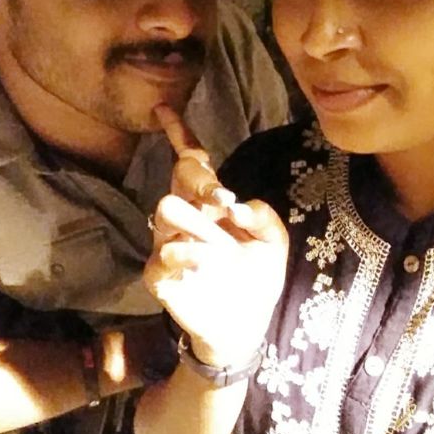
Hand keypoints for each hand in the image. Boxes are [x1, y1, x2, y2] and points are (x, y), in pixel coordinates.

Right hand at [145, 106, 288, 368]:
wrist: (245, 325)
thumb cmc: (256, 278)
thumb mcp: (273, 245)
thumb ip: (264, 218)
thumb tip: (238, 205)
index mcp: (210, 205)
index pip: (190, 162)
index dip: (177, 134)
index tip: (162, 109)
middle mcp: (188, 218)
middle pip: (178, 179)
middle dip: (199, 181)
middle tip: (221, 199)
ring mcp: (169, 244)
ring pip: (166, 210)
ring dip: (197, 221)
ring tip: (220, 243)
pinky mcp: (159, 274)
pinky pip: (163, 253)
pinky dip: (188, 254)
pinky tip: (207, 261)